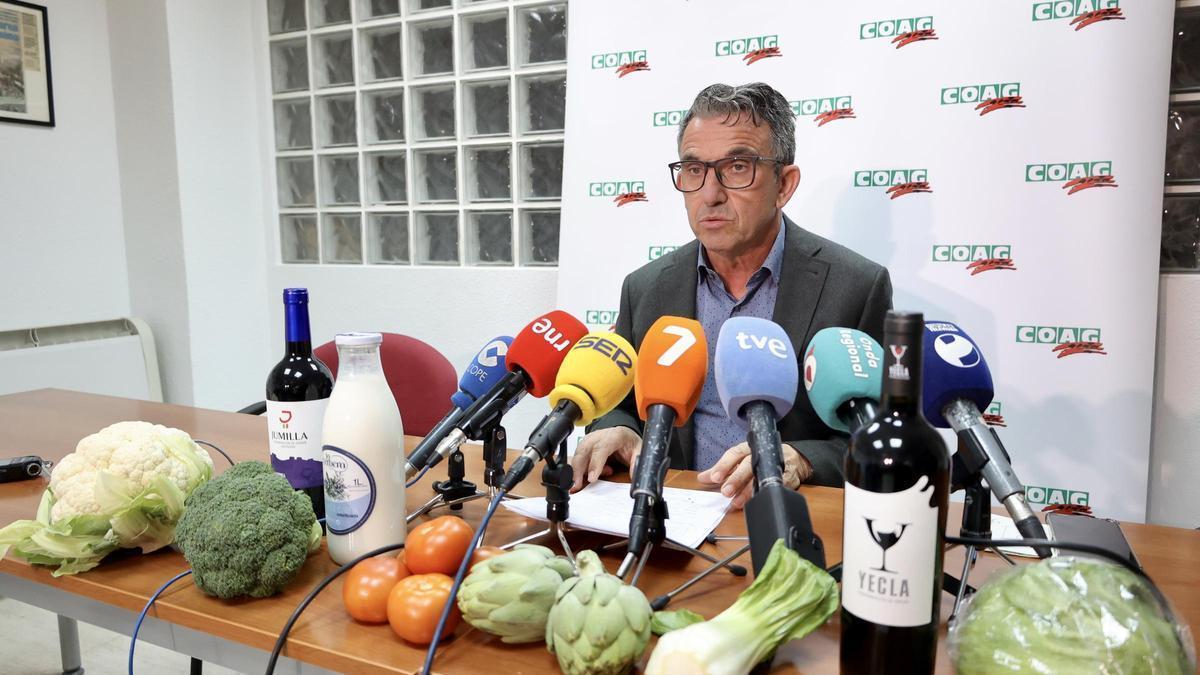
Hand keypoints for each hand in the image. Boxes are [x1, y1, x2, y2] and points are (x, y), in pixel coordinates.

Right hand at [569, 426, 641, 491]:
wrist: (624, 434)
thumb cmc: (629, 442)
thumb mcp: (639, 451)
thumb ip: (637, 463)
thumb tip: (634, 476)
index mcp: (614, 436)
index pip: (601, 448)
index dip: (595, 464)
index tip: (592, 478)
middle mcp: (598, 436)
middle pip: (584, 450)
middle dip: (578, 469)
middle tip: (577, 485)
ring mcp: (589, 440)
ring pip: (577, 454)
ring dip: (576, 471)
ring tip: (579, 485)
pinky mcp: (583, 446)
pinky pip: (576, 458)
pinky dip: (575, 470)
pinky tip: (579, 480)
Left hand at [696, 443, 812, 508]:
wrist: (792, 459)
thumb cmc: (760, 459)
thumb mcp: (740, 461)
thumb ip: (721, 470)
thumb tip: (702, 478)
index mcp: (747, 449)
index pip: (733, 455)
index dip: (724, 466)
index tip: (714, 478)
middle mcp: (759, 455)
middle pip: (747, 466)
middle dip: (736, 479)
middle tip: (725, 492)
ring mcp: (773, 465)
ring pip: (760, 477)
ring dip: (749, 491)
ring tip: (737, 502)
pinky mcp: (786, 476)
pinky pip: (776, 484)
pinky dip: (767, 492)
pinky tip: (759, 500)